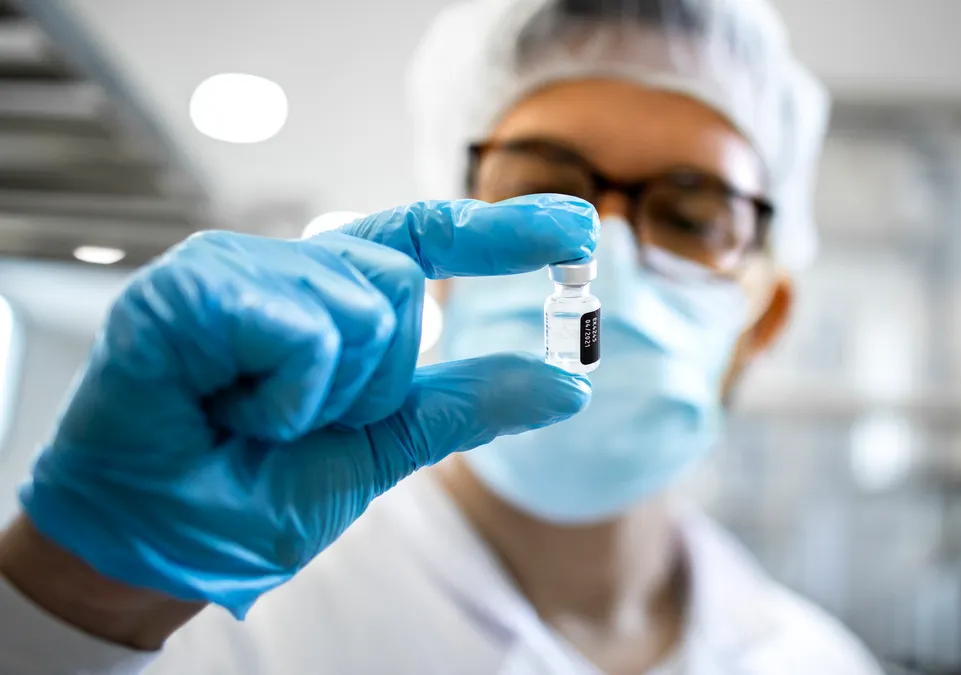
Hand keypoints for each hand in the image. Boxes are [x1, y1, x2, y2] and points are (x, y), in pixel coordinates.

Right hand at [13, 195, 597, 619]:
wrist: (165, 543)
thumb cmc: (256, 491)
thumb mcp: (383, 447)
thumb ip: (466, 405)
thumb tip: (569, 384)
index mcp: (330, 296)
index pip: (428, 240)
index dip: (505, 230)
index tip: (581, 229)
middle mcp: (287, 267)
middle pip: (398, 284)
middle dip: (372, 379)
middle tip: (296, 422)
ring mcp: (235, 267)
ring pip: (358, 303)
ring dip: (324, 395)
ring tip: (252, 417)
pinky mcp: (188, 288)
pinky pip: (301, 328)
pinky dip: (285, 394)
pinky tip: (226, 407)